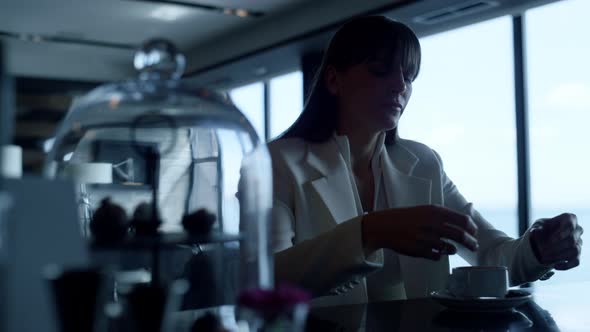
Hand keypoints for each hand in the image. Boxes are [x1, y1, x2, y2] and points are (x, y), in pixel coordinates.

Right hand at [362, 205, 478, 260]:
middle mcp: (432, 224)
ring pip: (450, 248)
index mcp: (435, 211)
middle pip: (461, 235)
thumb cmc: (404, 217)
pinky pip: (437, 256)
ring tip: (451, 248)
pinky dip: (438, 255)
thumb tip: (462, 224)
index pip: (463, 220)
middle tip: (473, 245)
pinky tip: (434, 251)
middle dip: (471, 242)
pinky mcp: (420, 250)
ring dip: (453, 249)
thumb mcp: (424, 210)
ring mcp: (426, 238)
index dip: (472, 228)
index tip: (474, 232)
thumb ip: (442, 216)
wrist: (384, 226)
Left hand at [530, 213, 582, 269]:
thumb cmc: (542, 229)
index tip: (551, 240)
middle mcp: (577, 230)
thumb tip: (535, 231)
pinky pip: (576, 261)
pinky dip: (566, 265)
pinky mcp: (577, 255)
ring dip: (558, 256)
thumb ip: (537, 227)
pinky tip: (555, 266)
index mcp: (569, 219)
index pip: (570, 223)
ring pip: (574, 250)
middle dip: (555, 247)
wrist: (542, 241)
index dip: (562, 233)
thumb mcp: (538, 225)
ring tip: (544, 258)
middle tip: (541, 251)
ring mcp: (578, 242)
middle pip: (571, 239)